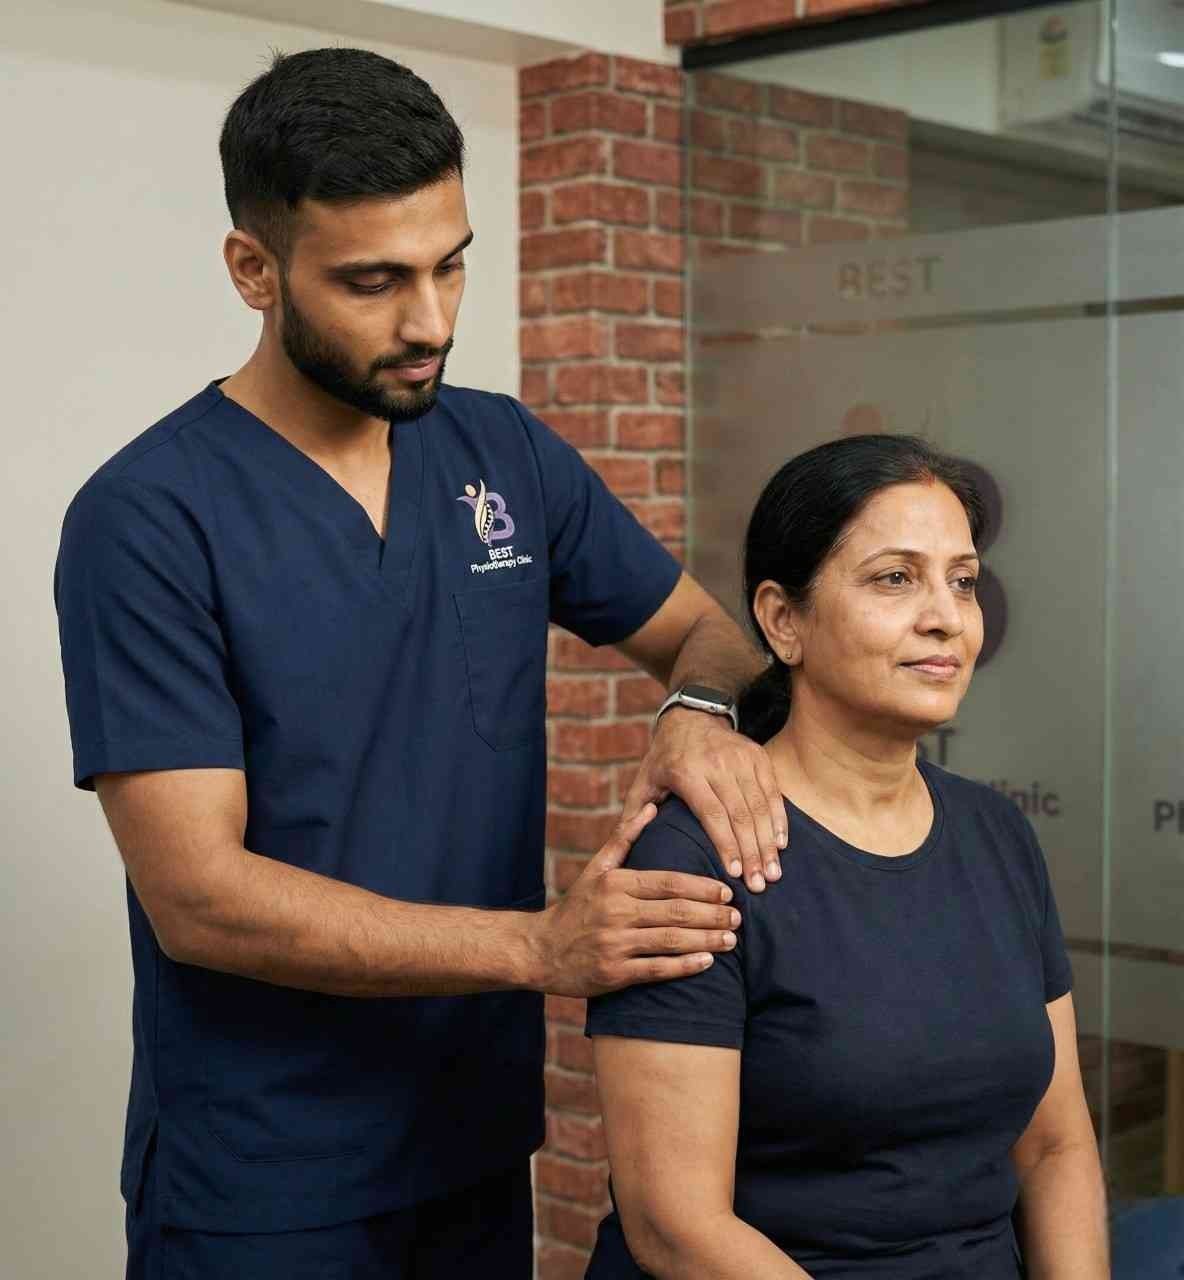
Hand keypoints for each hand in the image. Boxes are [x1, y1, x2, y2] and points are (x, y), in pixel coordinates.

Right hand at [527, 803, 740, 996]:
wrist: (540, 950)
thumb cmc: (576, 906)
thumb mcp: (596, 868)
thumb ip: (624, 837)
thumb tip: (650, 806)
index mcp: (615, 884)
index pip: (668, 882)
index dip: (701, 886)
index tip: (727, 890)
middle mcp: (615, 912)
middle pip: (675, 912)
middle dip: (712, 914)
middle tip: (739, 915)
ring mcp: (614, 944)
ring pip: (670, 941)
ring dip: (705, 940)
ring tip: (731, 939)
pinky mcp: (614, 974)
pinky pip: (657, 970)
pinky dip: (684, 966)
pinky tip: (707, 962)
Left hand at [623, 708, 785, 891]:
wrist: (691, 716)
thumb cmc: (664, 757)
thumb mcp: (643, 780)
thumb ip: (633, 814)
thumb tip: (618, 849)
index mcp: (686, 772)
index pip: (712, 814)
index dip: (726, 844)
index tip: (736, 874)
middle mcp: (716, 763)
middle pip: (740, 814)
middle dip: (753, 852)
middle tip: (760, 885)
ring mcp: (739, 758)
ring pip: (759, 805)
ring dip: (768, 841)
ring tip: (773, 873)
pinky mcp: (757, 755)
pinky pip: (772, 791)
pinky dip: (779, 818)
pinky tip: (781, 844)